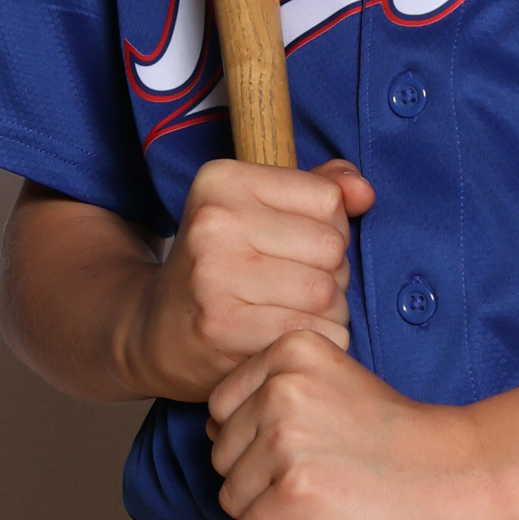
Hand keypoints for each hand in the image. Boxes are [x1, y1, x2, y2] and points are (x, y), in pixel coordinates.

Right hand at [137, 158, 375, 399]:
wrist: (154, 330)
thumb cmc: (221, 264)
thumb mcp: (258, 210)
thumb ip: (319, 189)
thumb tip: (364, 193)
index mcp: (222, 180)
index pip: (327, 199)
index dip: (328, 228)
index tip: (295, 246)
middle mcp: (214, 221)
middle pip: (331, 247)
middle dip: (331, 272)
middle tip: (295, 286)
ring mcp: (214, 275)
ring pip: (327, 293)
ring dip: (328, 311)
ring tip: (292, 311)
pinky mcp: (223, 327)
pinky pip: (314, 332)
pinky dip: (316, 339)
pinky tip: (284, 336)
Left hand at [205, 327, 488, 519]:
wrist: (457, 472)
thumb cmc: (400, 437)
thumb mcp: (336, 380)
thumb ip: (282, 386)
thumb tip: (215, 426)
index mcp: (290, 352)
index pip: (221, 408)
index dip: (247, 441)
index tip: (291, 454)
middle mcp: (282, 389)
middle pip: (222, 455)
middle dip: (252, 480)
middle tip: (308, 486)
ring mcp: (287, 441)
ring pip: (231, 499)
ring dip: (261, 516)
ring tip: (311, 511)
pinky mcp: (296, 493)